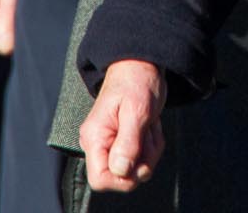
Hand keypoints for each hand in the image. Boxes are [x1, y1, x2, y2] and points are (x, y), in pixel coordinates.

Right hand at [81, 60, 166, 193]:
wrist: (141, 66)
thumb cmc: (137, 82)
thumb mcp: (137, 110)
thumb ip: (128, 142)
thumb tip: (120, 171)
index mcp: (95, 137)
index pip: (100, 179)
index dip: (124, 178)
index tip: (140, 159)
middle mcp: (98, 144)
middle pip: (121, 178)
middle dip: (143, 160)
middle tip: (149, 133)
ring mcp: (110, 145)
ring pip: (135, 170)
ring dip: (151, 151)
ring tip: (150, 126)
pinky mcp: (123, 143)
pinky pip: (141, 159)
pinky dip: (152, 146)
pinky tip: (150, 127)